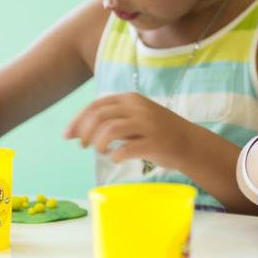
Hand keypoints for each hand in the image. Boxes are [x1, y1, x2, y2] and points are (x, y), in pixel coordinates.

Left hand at [65, 92, 195, 170]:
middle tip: (84, 146)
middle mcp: (138, 107)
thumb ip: (109, 120)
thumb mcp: (134, 118)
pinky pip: (126, 148)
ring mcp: (147, 124)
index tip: (67, 136)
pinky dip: (115, 155)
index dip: (78, 120)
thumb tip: (76, 130)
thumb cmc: (157, 132)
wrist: (190, 143)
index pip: (96, 105)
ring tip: (101, 151)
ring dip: (99, 143)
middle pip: (100, 116)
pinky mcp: (154, 142)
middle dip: (85, 132)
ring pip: (110, 130)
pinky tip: (116, 158)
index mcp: (131, 99)